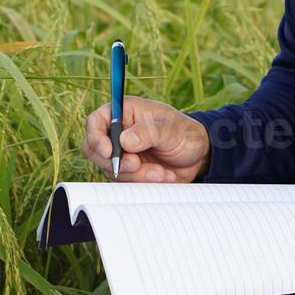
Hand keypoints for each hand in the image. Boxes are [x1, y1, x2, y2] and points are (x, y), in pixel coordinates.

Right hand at [81, 94, 210, 181]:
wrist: (199, 156)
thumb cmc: (185, 133)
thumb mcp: (170, 129)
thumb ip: (147, 132)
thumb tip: (124, 141)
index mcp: (124, 112)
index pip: (95, 122)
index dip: (95, 137)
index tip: (108, 152)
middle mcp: (119, 133)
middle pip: (95, 150)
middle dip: (115, 161)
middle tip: (136, 165)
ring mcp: (123, 154)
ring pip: (111, 169)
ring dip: (135, 175)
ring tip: (160, 172)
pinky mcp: (130, 172)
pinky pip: (126, 182)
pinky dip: (143, 182)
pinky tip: (163, 176)